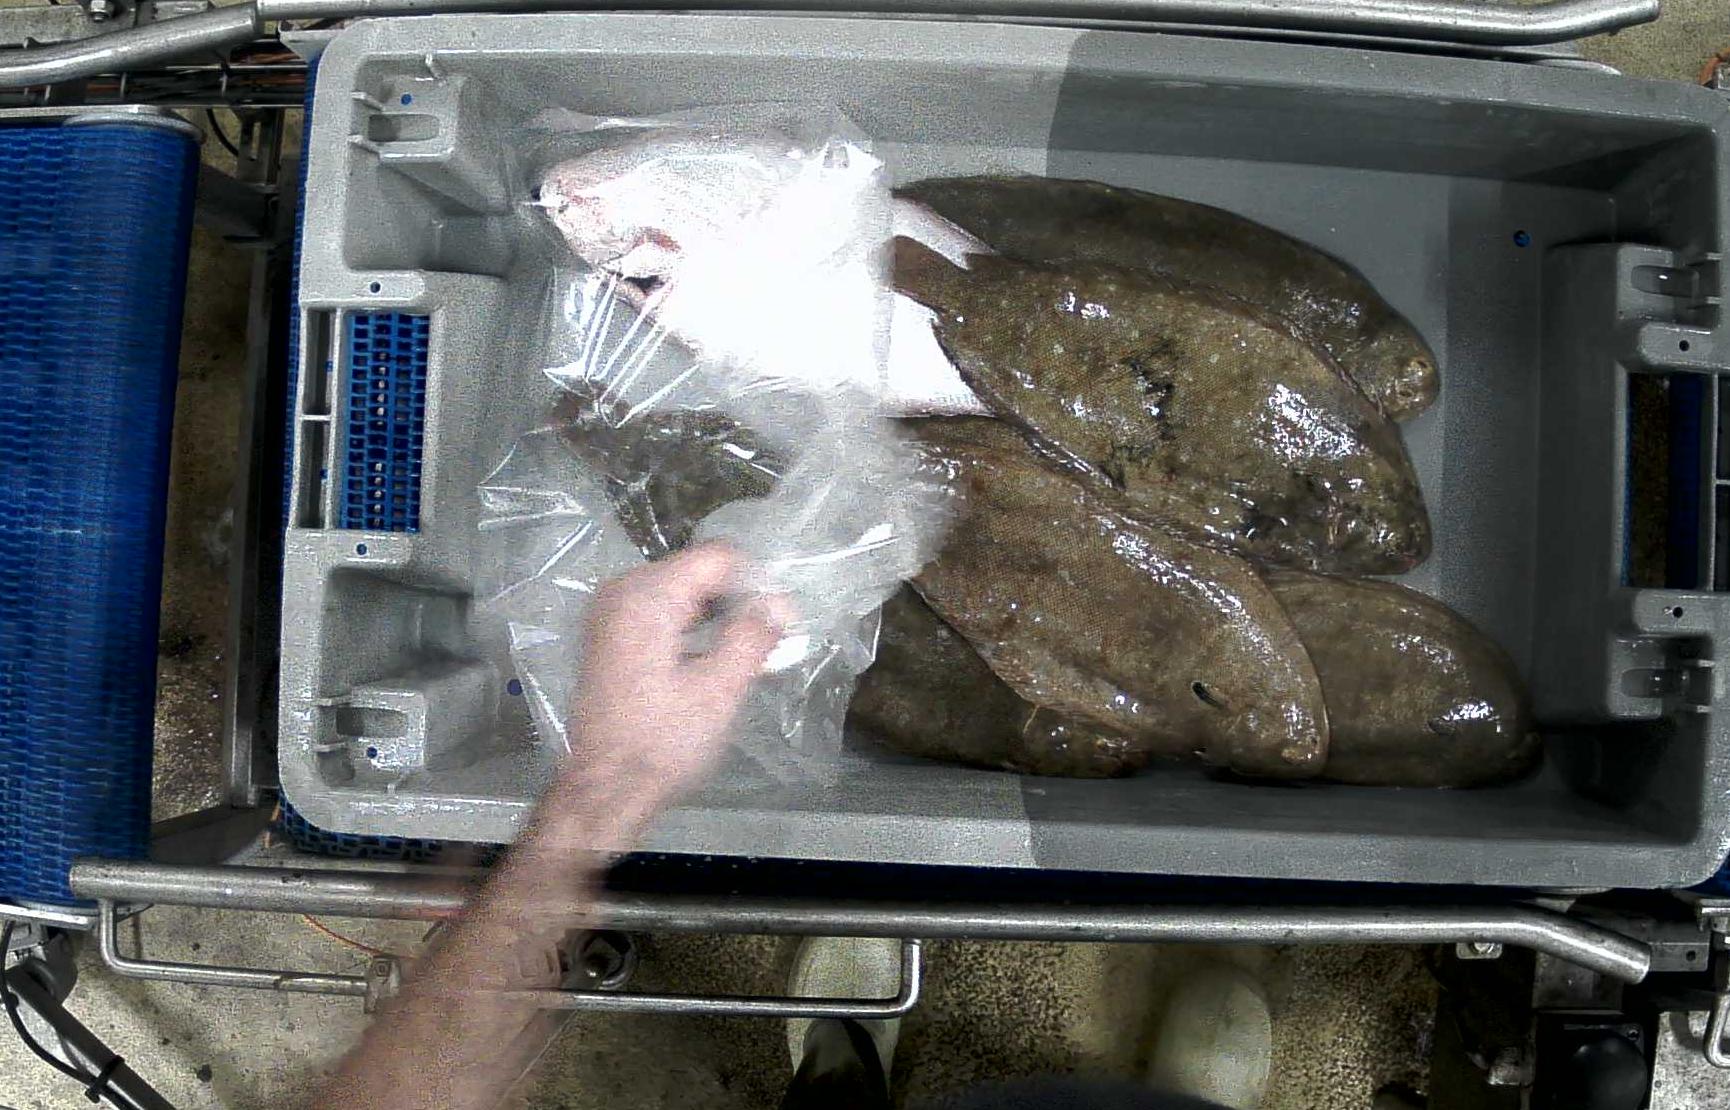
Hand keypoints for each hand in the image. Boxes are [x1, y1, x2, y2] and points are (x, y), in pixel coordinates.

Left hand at [540, 544, 784, 847]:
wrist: (605, 788)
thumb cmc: (661, 742)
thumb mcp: (719, 691)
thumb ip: (752, 637)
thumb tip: (781, 602)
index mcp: (646, 597)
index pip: (718, 557)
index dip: (755, 583)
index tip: (776, 623)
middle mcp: (622, 592)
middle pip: (698, 571)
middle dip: (736, 600)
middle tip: (765, 645)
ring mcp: (610, 613)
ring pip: (681, 591)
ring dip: (716, 616)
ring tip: (742, 657)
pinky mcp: (609, 635)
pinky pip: (660, 612)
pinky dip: (690, 628)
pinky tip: (709, 662)